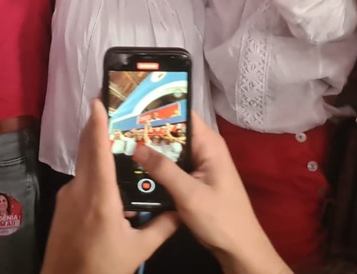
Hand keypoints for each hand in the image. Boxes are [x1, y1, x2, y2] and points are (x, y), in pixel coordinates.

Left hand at [42, 100, 178, 273]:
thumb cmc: (102, 267)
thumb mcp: (138, 250)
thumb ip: (161, 227)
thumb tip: (181, 210)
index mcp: (99, 197)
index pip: (97, 152)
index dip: (97, 124)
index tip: (98, 102)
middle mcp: (80, 189)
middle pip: (86, 150)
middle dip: (95, 127)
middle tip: (109, 107)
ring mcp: (68, 195)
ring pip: (83, 164)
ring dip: (95, 149)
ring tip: (115, 139)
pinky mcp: (63, 204)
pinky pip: (80, 180)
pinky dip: (93, 172)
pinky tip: (108, 178)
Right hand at [134, 113, 289, 273]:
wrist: (239, 250)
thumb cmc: (220, 219)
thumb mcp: (189, 193)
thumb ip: (163, 169)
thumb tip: (135, 146)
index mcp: (208, 144)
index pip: (181, 113)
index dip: (157, 108)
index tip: (130, 106)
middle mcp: (203, 148)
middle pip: (172, 130)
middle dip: (147, 128)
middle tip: (117, 126)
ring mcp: (198, 163)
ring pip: (169, 148)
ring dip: (149, 147)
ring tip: (119, 141)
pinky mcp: (192, 178)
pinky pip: (170, 163)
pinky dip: (154, 163)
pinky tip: (133, 165)